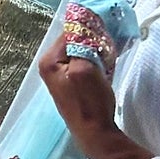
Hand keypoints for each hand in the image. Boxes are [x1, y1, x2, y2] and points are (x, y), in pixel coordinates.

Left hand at [38, 36, 149, 158]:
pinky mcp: (70, 80)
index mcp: (49, 60)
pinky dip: (94, 58)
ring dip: (95, 48)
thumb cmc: (89, 101)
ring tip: (110, 51)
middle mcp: (49, 64)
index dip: (89, 27)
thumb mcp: (85, 69)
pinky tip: (105, 62)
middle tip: (110, 40)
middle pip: (74, 39)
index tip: (107, 27)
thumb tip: (82, 27)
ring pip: (80, 50)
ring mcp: (59, 73)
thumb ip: (80, 46)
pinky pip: (82, 60)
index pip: (70, 30)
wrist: (94, 131)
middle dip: (92, 38)